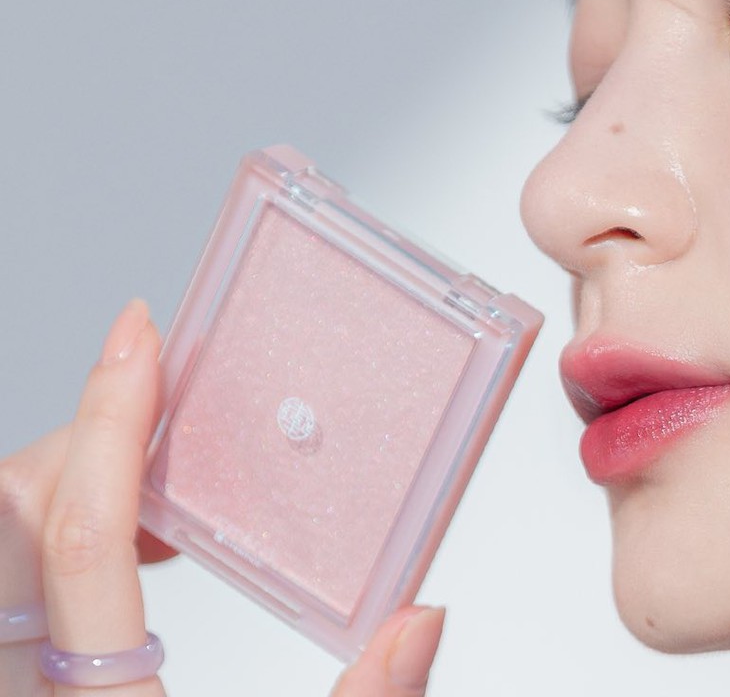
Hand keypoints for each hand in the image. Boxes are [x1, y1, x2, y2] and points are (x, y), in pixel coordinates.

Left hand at [0, 299, 444, 695]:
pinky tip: (141, 539)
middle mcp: (40, 688)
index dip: (110, 419)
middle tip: (163, 401)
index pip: (86, 535)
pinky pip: (19, 575)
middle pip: (21, 516)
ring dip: (73, 478)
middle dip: (88, 440)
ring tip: (157, 469)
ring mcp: (30, 680)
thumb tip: (421, 618)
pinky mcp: (34, 680)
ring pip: (7, 538)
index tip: (139, 335)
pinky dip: (67, 525)